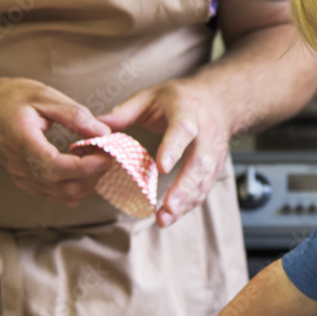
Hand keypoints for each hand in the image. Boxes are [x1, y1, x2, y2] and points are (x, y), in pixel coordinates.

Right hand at [0, 77, 111, 204]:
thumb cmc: (9, 99)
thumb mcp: (43, 96)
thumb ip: (74, 115)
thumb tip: (103, 133)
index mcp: (22, 142)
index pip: (57, 167)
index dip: (87, 166)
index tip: (108, 155)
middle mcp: (20, 167)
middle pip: (65, 187)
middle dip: (93, 174)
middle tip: (107, 152)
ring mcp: (21, 179)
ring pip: (64, 196)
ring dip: (87, 181)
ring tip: (94, 157)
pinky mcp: (25, 183)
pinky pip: (57, 195)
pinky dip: (76, 185)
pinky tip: (81, 165)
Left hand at [99, 78, 234, 227]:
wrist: (219, 101)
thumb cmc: (180, 99)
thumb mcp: (151, 96)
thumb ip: (124, 111)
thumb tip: (97, 127)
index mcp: (187, 112)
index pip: (183, 130)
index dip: (174, 148)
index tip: (161, 168)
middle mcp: (205, 134)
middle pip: (199, 163)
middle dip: (183, 187)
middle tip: (166, 207)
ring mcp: (213, 153)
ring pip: (204, 180)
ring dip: (185, 202)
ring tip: (165, 219)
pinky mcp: (215, 167)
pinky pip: (204, 188)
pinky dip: (189, 204)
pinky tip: (172, 216)